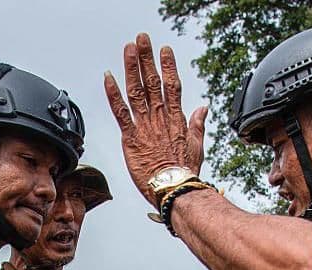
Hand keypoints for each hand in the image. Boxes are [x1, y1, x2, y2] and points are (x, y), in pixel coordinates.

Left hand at [105, 33, 208, 206]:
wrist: (174, 188)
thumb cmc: (185, 172)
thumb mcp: (196, 145)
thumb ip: (197, 123)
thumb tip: (203, 107)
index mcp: (176, 119)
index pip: (172, 86)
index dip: (168, 66)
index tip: (165, 50)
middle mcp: (160, 118)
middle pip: (152, 82)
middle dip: (147, 58)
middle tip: (143, 38)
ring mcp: (145, 126)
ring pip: (136, 91)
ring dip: (131, 68)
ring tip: (129, 48)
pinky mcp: (130, 138)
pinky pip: (120, 112)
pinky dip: (113, 94)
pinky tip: (108, 77)